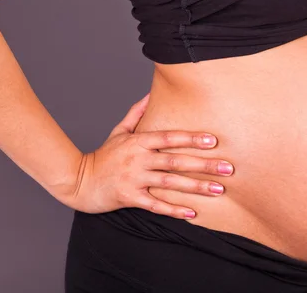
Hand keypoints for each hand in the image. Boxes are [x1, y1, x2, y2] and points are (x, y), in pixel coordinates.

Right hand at [69, 93, 233, 218]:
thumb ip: (137, 113)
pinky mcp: (130, 198)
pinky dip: (174, 210)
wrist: (79, 181)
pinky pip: (156, 205)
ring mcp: (134, 179)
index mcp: (138, 142)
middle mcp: (138, 159)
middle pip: (175, 161)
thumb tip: (151, 94)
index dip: (191, 138)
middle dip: (203, 165)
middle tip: (227, 168)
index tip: (213, 140)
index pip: (168, 137)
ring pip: (170, 183)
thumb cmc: (103, 156)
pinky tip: (192, 213)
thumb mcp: (119, 131)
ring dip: (196, 187)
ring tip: (218, 189)